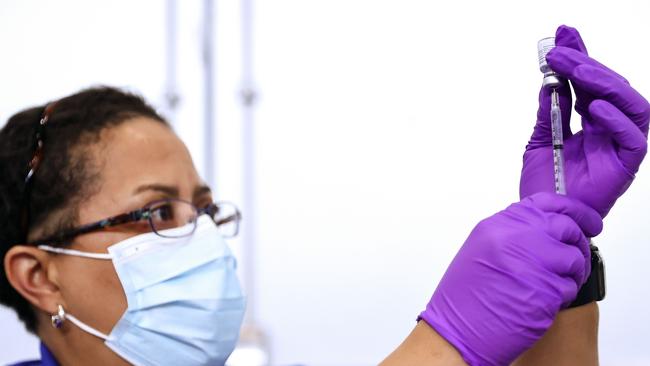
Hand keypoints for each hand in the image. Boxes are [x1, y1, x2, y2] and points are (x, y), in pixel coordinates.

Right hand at [419, 192, 602, 365]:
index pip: (548, 203)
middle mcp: (515, 237)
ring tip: (555, 284)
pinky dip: (563, 294)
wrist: (456, 332)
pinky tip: (544, 300)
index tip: (587, 221)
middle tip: (575, 256)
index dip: (575, 211)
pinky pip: (570, 286)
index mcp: (498, 225)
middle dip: (577, 243)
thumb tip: (547, 228)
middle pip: (566, 227)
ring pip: (573, 257)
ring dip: (572, 272)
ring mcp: (531, 261)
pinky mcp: (545, 289)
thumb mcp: (481, 251)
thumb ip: (513, 233)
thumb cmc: (465, 298)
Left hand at [520, 25, 648, 216]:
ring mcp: (619, 147)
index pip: (589, 83)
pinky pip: (633, 139)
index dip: (579, 57)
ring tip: (576, 70)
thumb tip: (549, 81)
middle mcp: (609, 131)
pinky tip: (593, 107)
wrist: (542, 218)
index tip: (563, 35)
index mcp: (590, 123)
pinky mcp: (625, 166)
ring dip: (603, 83)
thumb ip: (548, 112)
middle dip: (586, 63)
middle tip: (560, 51)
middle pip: (610, 88)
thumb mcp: (540, 140)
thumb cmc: (544, 185)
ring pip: (630, 105)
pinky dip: (616, 119)